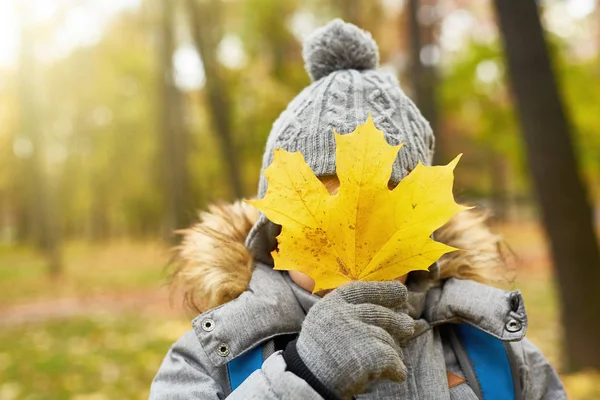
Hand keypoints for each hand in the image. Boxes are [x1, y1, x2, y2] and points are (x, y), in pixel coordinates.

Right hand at [295, 280, 414, 398]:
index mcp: (332, 304)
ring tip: (392, 358)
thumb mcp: (324, 321)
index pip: (363, 289)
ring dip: (394, 350)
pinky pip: (394, 360)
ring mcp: (357, 333)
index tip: (401, 292)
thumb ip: (348, 310)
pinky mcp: (369, 355)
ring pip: (389, 338)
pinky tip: (395, 374)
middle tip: (407, 326)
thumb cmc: (318, 354)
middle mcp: (344, 314)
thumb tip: (390, 306)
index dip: (385, 289)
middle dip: (398, 321)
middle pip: (381, 313)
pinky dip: (397, 370)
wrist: (308, 381)